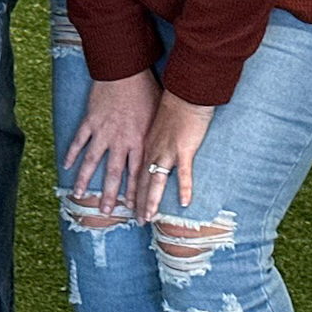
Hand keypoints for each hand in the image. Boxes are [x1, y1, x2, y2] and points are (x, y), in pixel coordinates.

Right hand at [63, 70, 159, 216]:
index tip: (134, 210)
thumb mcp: (158, 115)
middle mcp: (120, 141)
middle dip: (110, 195)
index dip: (135, 194)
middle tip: (106, 212)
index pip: (137, 175)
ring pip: (92, 161)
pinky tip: (66, 165)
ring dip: (85, 179)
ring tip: (80, 195)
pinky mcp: (90, 121)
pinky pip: (79, 140)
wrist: (125, 71)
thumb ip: (157, 135)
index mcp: (139, 142)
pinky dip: (72, 153)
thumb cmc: (146, 90)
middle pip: (113, 174)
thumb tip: (165, 149)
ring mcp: (103, 132)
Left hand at [139, 88, 215, 219]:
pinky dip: (184, 188)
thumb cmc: (173, 103)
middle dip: (137, 202)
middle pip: (141, 180)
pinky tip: (183, 203)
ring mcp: (166, 150)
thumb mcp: (156, 121)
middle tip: (135, 220)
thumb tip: (154, 146)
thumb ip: (154, 136)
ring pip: (155, 180)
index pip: (134, 171)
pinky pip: (183, 173)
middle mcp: (151, 149)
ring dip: (151, 201)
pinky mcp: (183, 149)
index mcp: (144, 142)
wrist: (184, 91)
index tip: (127, 205)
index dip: (131, 189)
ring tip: (148, 218)